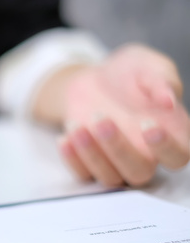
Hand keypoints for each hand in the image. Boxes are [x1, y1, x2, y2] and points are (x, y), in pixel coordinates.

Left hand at [58, 44, 189, 186]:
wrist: (96, 77)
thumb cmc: (132, 72)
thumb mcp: (149, 65)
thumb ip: (162, 80)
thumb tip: (169, 99)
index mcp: (172, 135)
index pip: (178, 156)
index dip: (166, 147)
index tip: (149, 125)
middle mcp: (146, 155)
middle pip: (139, 172)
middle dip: (119, 149)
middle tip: (102, 119)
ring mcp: (116, 162)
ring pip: (110, 177)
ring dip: (91, 155)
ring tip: (76, 125)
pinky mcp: (89, 163)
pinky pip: (82, 174)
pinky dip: (72, 159)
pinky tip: (64, 138)